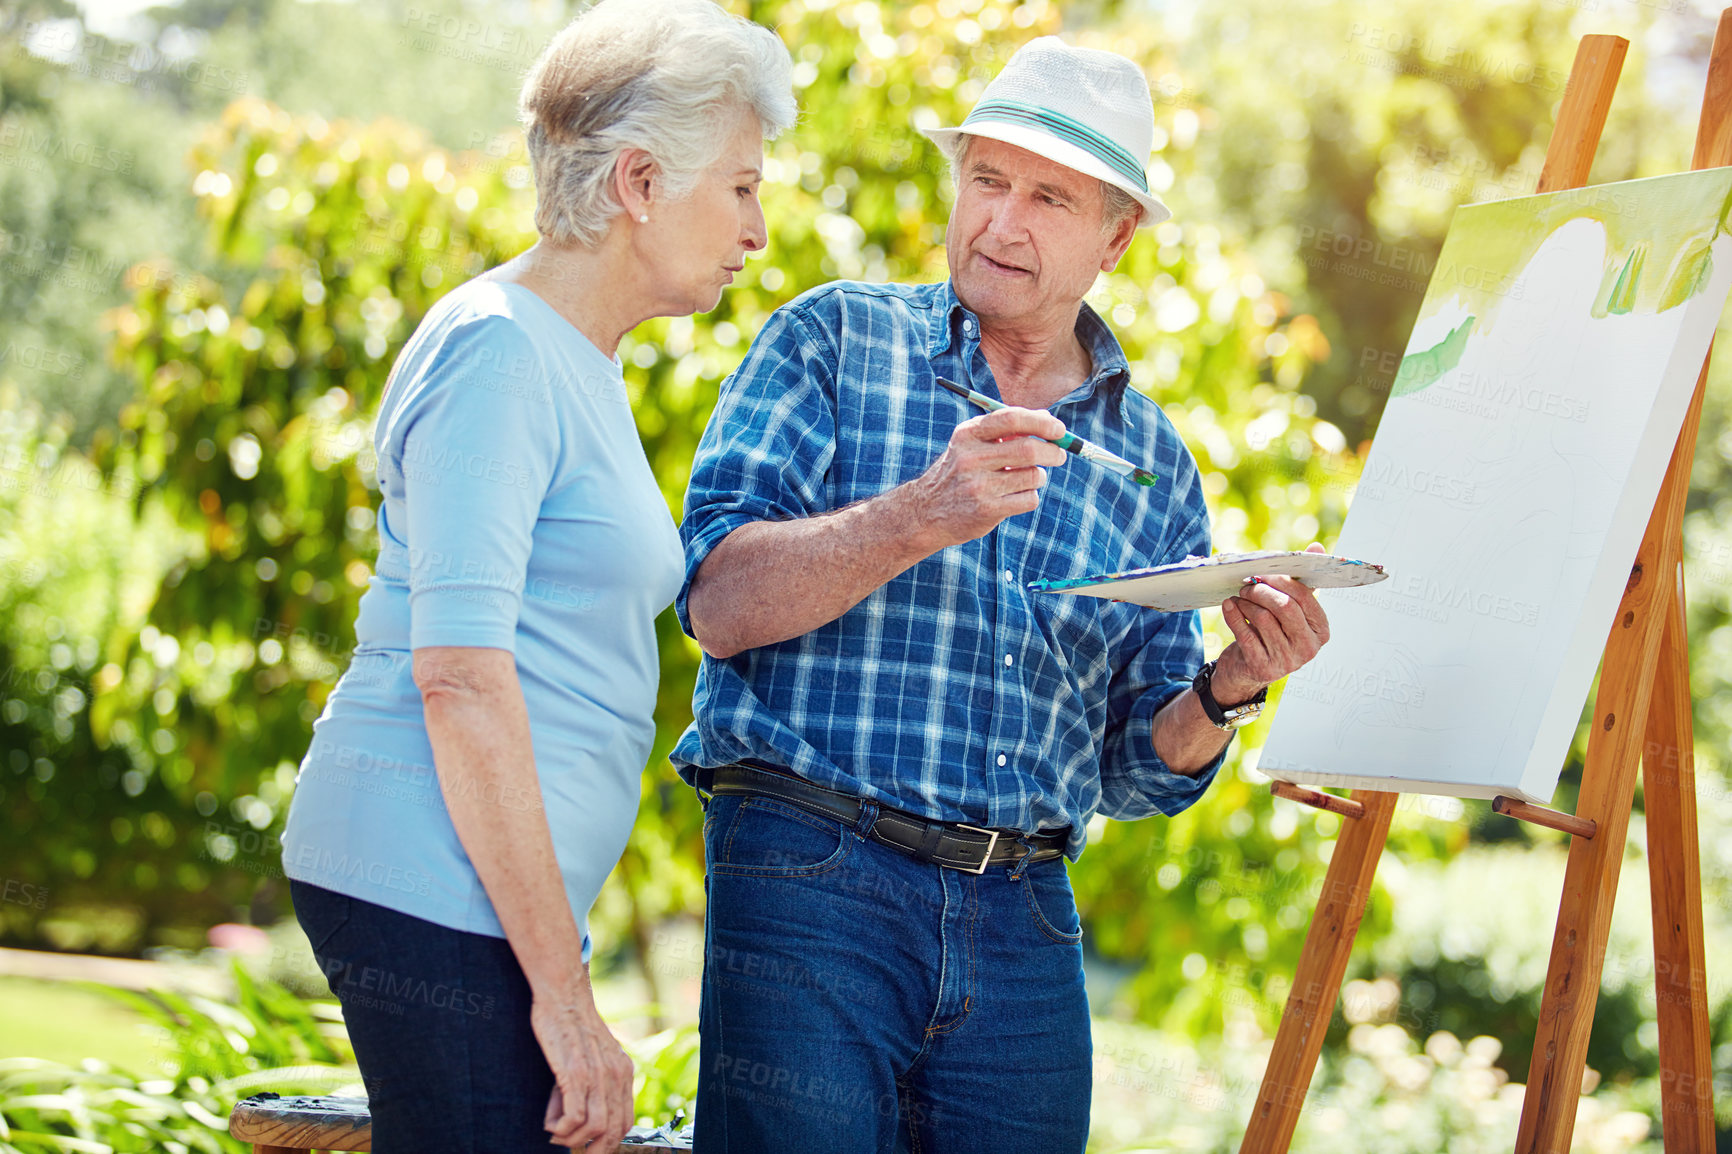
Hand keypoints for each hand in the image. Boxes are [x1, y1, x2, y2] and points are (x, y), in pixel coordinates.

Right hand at [532, 988, 634, 1149]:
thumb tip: (582, 1116)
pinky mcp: (574, 1072)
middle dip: (593, 1151)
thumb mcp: (596, 1054)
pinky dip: (561, 1128)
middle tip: (572, 1149)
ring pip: (595, 1128)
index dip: (608, 1143)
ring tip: (555, 1132)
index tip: (590, 1148)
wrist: (564, 995)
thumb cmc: (572, 1025)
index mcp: (624, 1072)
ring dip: (571, 1139)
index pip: (625, 1122)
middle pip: (614, 1131)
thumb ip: (597, 1081)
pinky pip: (574, 1116)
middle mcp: (616, 1076)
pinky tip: (550, 1123)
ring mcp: (596, 1075)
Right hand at [904, 407, 1067, 548]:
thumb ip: (1004, 430)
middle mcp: (970, 458)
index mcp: (968, 434)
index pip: (1010, 418)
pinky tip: (1014, 497)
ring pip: (1033, 476)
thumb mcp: (970, 444)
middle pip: (1028, 448)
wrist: (925, 512)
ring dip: (1038, 477)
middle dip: (1053, 451)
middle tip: (1059, 455)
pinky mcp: (986, 510)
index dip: (1041, 422)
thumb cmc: (958, 472)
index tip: (1059, 429)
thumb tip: (1048, 421)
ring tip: (1024, 480)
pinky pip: (1029, 499)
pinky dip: (1030, 496)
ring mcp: (977, 486)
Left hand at [1213, 542, 1331, 701]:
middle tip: (1247, 584)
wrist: (1248, 670)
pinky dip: (1234, 615)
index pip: (1305, 598)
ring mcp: (1286, 661)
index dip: (1282, 581)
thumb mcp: (1290, 611)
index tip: (1264, 573)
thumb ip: (1302, 581)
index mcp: (1321, 630)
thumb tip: (1316, 547)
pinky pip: (1245, 634)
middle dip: (1262, 590)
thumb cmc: (1272, 633)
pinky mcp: (1262, 667)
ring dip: (1246, 602)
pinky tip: (1229, 605)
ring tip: (1239, 597)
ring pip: (1263, 618)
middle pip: (1285, 607)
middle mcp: (1308, 648)